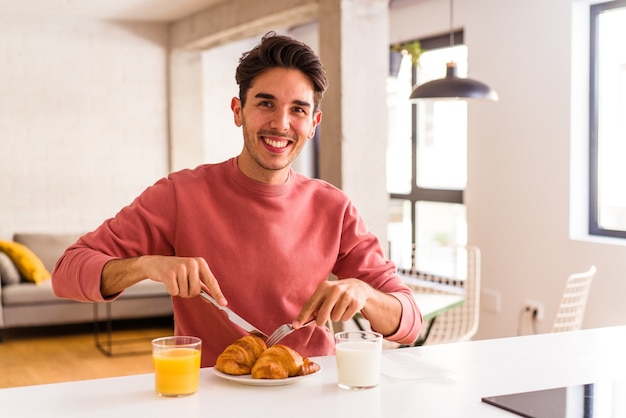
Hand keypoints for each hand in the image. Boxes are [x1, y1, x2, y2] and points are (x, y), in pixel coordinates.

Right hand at [101, 255, 225, 304]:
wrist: (156, 263)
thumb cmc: (176, 269)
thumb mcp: (192, 273)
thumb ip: (203, 285)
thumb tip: (213, 298)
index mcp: (200, 263)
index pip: (212, 281)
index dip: (217, 294)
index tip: (223, 304)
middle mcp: (192, 263)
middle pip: (196, 291)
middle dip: (189, 292)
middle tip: (182, 284)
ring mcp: (181, 268)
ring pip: (185, 293)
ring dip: (179, 291)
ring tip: (175, 281)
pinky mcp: (169, 274)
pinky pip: (175, 292)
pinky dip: (171, 290)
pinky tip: (168, 282)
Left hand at [293, 278, 372, 327]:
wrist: (358, 287)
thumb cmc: (337, 293)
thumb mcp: (324, 294)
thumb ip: (314, 306)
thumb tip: (301, 320)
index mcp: (324, 286)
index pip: (310, 304)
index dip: (302, 316)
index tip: (295, 325)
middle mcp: (335, 290)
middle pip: (322, 314)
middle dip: (320, 321)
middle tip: (322, 320)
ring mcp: (346, 295)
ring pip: (335, 318)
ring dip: (335, 317)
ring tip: (339, 308)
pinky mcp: (355, 303)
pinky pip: (345, 318)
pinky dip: (345, 317)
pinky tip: (347, 309)